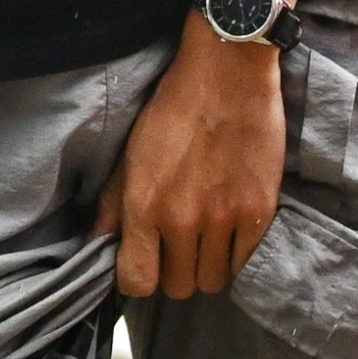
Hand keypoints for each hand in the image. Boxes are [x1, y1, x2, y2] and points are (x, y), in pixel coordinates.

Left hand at [100, 25, 287, 303]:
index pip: (137, 282)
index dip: (140, 277)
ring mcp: (224, 218)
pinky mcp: (259, 211)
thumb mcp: (132, 153)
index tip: (148, 263)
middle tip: (181, 245)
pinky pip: (244, 263)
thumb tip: (97, 246)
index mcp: (144, 205)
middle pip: (179, 287)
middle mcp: (183, 219)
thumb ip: (113, 206)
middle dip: (176, 271)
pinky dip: (236, 254)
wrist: (228, 71)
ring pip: (213, 281)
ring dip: (207, 264)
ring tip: (208, 236)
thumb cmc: (174, 108)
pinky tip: (231, 228)